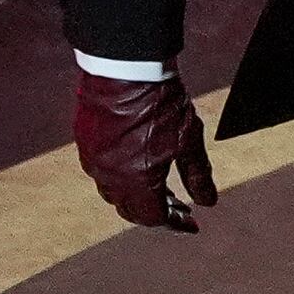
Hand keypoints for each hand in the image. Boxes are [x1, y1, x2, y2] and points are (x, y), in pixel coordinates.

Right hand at [71, 68, 215, 231]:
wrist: (125, 70)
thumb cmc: (161, 105)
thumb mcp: (189, 142)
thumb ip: (198, 176)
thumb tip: (208, 202)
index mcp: (137, 182)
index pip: (153, 217)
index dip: (174, 223)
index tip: (191, 223)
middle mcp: (109, 177)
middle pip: (131, 210)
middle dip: (157, 213)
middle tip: (180, 207)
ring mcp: (92, 161)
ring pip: (114, 194)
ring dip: (138, 197)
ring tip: (163, 189)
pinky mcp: (85, 144)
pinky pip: (102, 173)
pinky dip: (122, 180)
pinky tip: (138, 169)